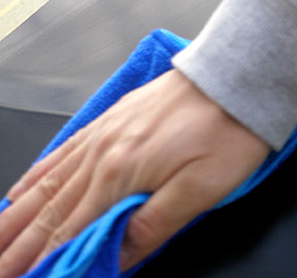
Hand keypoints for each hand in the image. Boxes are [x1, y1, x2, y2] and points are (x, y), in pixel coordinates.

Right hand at [0, 69, 269, 276]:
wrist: (236, 76)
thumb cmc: (228, 130)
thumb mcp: (202, 189)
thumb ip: (154, 225)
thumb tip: (117, 257)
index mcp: (121, 175)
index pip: (71, 231)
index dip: (43, 262)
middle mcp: (103, 154)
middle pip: (49, 211)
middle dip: (18, 247)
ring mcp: (104, 135)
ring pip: (47, 184)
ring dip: (17, 218)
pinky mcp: (113, 120)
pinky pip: (62, 153)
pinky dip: (35, 176)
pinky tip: (22, 189)